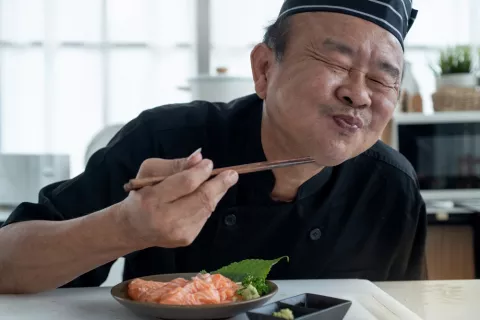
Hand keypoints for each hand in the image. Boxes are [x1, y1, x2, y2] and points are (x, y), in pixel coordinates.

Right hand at [119, 149, 238, 248]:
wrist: (133, 228)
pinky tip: (205, 197)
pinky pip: (204, 216)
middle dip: (219, 184)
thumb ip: (175, 165)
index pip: (186, 184)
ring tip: (223, 181)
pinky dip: (208, 204)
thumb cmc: (141, 194)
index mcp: (152, 199)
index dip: (201, 173)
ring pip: (207, 208)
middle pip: (201, 199)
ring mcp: (178, 232)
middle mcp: (166, 219)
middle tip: (232, 174)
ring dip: (216, 193)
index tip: (209, 163)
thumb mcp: (150, 172)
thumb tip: (198, 158)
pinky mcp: (187, 238)